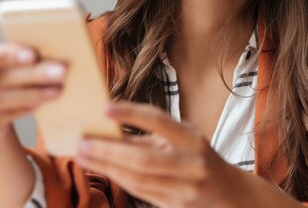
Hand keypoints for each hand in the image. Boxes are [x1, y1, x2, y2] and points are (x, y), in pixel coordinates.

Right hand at [0, 42, 66, 142]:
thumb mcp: (2, 62)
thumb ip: (17, 55)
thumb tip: (50, 52)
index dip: (4, 55)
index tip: (33, 55)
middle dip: (30, 75)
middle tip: (59, 73)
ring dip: (29, 95)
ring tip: (54, 91)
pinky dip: (17, 112)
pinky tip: (36, 105)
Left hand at [74, 102, 254, 207]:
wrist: (224, 189)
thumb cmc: (195, 154)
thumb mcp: (181, 137)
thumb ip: (150, 135)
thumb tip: (110, 130)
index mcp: (192, 140)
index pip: (159, 121)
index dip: (131, 114)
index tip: (105, 109)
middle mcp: (191, 165)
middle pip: (142, 159)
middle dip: (108, 151)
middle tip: (83, 142)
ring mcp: (184, 188)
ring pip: (137, 179)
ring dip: (106, 167)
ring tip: (83, 155)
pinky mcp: (174, 204)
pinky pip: (139, 191)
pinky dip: (117, 178)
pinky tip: (101, 168)